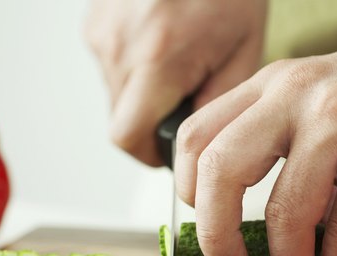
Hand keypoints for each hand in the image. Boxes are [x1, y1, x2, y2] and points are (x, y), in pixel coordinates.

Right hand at [84, 0, 266, 165]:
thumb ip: (216, 105)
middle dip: (150, 121)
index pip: (127, 137)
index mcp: (158, 58)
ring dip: (142, 92)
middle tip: (184, 99)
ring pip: (114, 91)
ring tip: (178, 60)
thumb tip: (194, 145)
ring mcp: (101, 30)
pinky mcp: (94, 20)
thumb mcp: (242, 50)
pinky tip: (162, 42)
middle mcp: (119, 45)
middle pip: (119, 118)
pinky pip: (110, 63)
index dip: (148, 154)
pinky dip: (134, 65)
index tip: (168, 155)